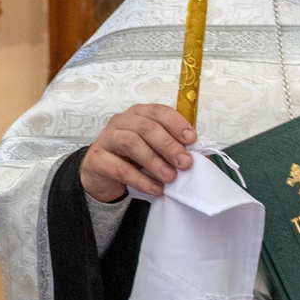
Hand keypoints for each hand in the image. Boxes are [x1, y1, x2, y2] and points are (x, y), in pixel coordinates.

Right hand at [80, 104, 194, 202]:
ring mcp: (107, 139)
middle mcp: (121, 122)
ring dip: (154, 161)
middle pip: (145, 127)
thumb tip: (202, 155)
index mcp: (138, 114)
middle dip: (168, 145)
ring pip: (131, 142)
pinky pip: (120, 168)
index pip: (158, 112)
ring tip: (170, 177)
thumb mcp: (154, 149)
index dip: (176, 124)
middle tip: (185, 163)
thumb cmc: (131, 158)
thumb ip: (173, 148)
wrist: (102, 174)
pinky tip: (155, 188)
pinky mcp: (97, 159)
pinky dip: (141, 180)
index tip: (191, 139)